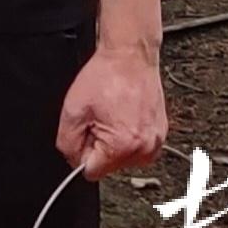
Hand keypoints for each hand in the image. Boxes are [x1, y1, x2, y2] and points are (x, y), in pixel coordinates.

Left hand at [57, 43, 167, 180]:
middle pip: (108, 165)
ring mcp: (156, 143)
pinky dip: (126, 135)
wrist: (130, 56)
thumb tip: (73, 161)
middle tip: (99, 117)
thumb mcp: (73, 109)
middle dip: (98, 144)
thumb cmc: (106, 76)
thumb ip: (67, 142)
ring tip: (112, 114)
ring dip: (112, 141)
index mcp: (122, 146)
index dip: (82, 151)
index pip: (92, 171)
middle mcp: (144, 149)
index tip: (85, 131)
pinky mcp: (160, 136)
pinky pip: (135, 148)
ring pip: (122, 158)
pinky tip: (123, 115)